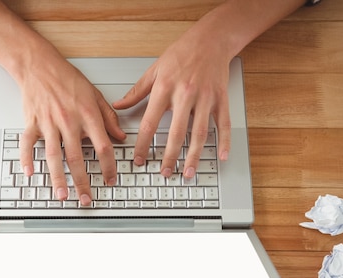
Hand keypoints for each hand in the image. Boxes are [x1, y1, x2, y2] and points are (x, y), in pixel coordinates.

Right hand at [18, 55, 125, 204]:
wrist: (40, 65)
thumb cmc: (67, 79)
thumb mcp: (95, 95)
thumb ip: (109, 117)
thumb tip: (120, 136)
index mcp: (87, 115)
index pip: (103, 147)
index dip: (108, 167)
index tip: (110, 180)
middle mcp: (69, 121)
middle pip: (77, 158)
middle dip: (83, 182)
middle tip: (86, 199)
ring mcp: (49, 123)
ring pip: (54, 155)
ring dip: (58, 178)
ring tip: (62, 194)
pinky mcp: (32, 122)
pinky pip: (28, 143)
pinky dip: (27, 158)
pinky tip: (30, 173)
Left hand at [113, 23, 231, 178]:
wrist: (210, 39)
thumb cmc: (181, 54)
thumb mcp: (154, 70)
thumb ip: (136, 92)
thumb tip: (118, 106)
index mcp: (165, 89)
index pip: (149, 123)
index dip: (142, 144)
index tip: (138, 159)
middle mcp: (185, 94)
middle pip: (176, 133)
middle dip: (169, 156)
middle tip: (164, 173)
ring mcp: (205, 98)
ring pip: (199, 133)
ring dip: (193, 156)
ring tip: (188, 172)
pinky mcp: (220, 99)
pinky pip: (223, 124)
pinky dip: (224, 141)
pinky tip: (221, 156)